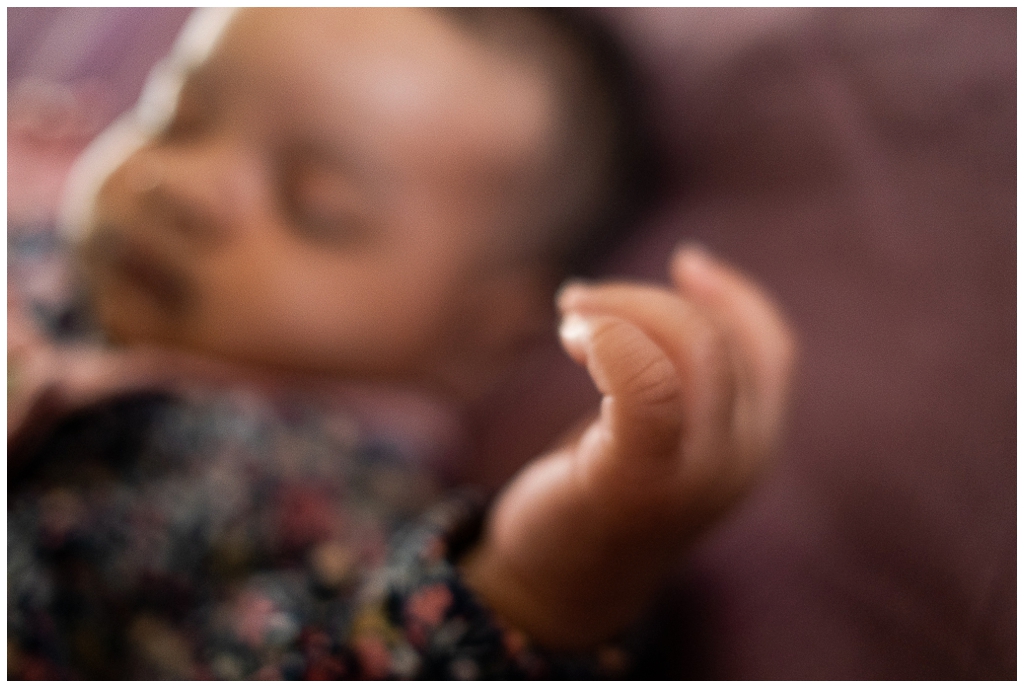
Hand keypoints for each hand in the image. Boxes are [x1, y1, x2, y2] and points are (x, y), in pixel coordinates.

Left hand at [461, 246, 795, 648]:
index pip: (771, 348)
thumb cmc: (603, 490)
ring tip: (567, 323)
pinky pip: (644, 382)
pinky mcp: (639, 480)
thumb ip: (680, 377)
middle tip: (574, 302)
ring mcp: (696, 475)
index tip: (684, 260)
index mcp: (753, 443)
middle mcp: (740, 460)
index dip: (733, 295)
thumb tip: (687, 275)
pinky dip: (608, 339)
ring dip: (619, 312)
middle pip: (715, 338)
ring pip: (689, 347)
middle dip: (642, 299)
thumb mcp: (658, 430)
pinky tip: (573, 340)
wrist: (560, 581)